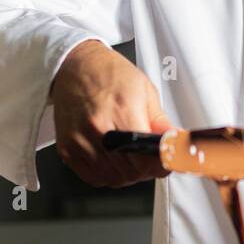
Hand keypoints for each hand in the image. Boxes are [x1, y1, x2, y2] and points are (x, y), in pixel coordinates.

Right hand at [50, 40, 173, 187]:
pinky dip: (108, 176)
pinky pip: (93, 178)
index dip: (160, 165)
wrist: (75, 65)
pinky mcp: (67, 148)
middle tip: (150, 159)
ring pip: (113, 179)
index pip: (145, 160)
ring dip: (128, 175)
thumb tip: (176, 144)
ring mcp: (80, 140)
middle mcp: (98, 128)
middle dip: (147, 170)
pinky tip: (114, 162)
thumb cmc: (109, 74)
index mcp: (122, 111)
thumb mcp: (144, 91)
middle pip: (131, 172)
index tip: (165, 162)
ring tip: (132, 158)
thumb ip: (161, 123)